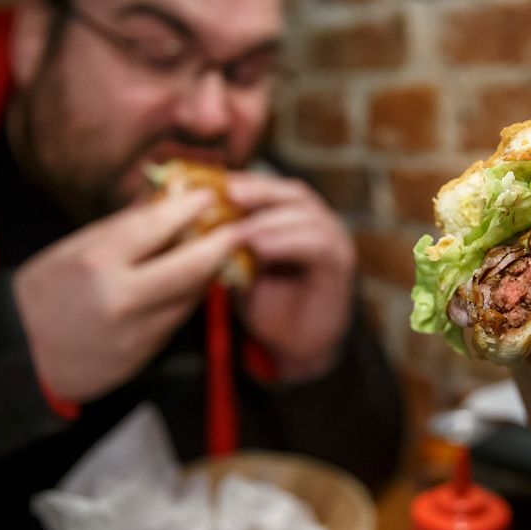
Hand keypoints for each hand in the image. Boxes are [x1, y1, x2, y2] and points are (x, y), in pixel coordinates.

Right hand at [13, 191, 243, 402]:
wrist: (22, 354)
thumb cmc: (47, 291)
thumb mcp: (74, 249)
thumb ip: (123, 228)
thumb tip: (166, 199)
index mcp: (97, 262)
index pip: (155, 226)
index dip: (188, 208)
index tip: (209, 194)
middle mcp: (121, 297)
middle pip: (190, 267)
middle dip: (221, 244)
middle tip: (240, 226)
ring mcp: (136, 331)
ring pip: (190, 295)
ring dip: (210, 272)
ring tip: (222, 250)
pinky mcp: (144, 355)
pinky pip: (177, 319)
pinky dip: (189, 297)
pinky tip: (194, 282)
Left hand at [227, 172, 356, 380]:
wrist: (293, 347)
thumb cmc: (265, 304)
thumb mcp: (241, 265)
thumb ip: (229, 239)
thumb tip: (191, 213)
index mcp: (295, 217)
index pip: (272, 186)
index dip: (244, 181)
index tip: (212, 182)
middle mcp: (318, 221)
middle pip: (291, 192)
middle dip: (258, 190)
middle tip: (227, 193)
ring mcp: (333, 240)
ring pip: (304, 214)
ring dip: (268, 219)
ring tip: (239, 229)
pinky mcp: (339, 265)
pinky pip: (316, 244)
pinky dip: (286, 242)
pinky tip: (260, 248)